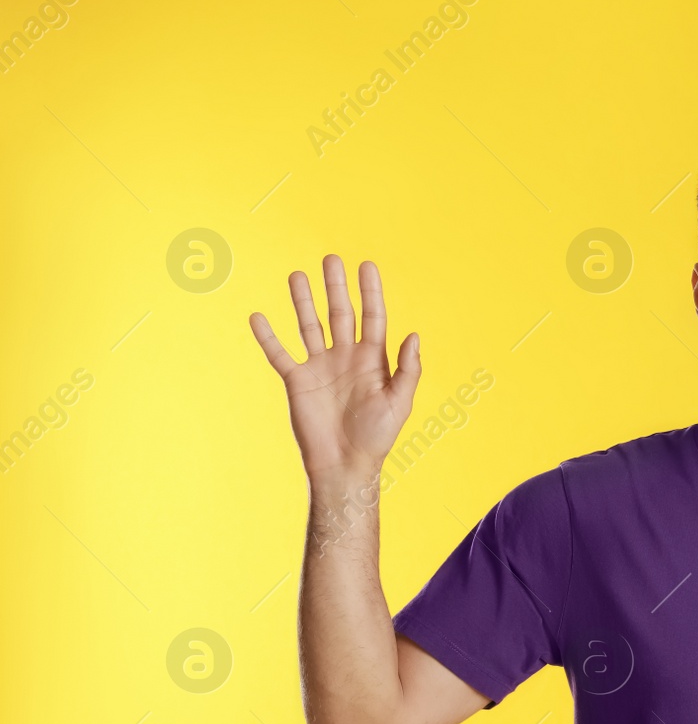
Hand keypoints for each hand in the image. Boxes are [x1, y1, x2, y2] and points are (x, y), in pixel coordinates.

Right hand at [249, 256, 420, 482]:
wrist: (345, 465)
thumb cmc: (377, 437)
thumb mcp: (399, 402)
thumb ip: (408, 370)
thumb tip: (414, 335)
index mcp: (373, 360)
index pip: (372, 317)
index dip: (370, 291)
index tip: (366, 265)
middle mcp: (345, 357)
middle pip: (340, 313)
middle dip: (336, 287)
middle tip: (330, 258)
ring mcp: (320, 367)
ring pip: (309, 325)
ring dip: (303, 301)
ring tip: (297, 274)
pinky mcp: (297, 381)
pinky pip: (279, 354)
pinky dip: (268, 336)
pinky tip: (258, 316)